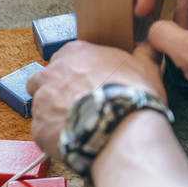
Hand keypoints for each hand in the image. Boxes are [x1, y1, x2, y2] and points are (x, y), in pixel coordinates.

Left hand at [26, 40, 165, 157]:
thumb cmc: (131, 95)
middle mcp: (52, 73)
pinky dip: (55, 136)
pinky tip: (74, 140)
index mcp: (75, 53)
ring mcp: (42, 101)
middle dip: (55, 90)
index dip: (75, 71)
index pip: (64, 57)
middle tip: (78, 103)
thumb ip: (143, 53)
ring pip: (40, 106)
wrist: (120, 129)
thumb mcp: (145, 67)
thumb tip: (148, 47)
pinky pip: (43, 132)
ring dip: (54, 113)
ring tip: (77, 124)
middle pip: (43, 79)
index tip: (86, 81)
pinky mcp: (39, 128)